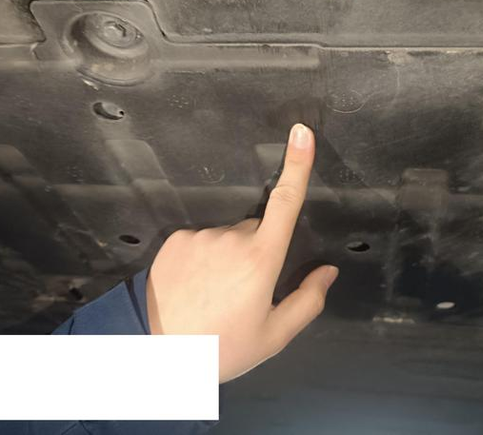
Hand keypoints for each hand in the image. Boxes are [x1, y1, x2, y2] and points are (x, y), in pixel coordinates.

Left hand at [146, 123, 338, 382]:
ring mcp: (201, 236)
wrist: (154, 351)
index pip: (286, 204)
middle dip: (257, 252)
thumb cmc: (220, 347)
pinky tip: (194, 287)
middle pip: (257, 231)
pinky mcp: (177, 239)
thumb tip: (328, 272)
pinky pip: (201, 241)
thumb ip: (307, 301)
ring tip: (214, 296)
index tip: (301, 132)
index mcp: (261, 259)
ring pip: (227, 238)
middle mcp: (232, 238)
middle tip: (243, 294)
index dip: (297, 166)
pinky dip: (203, 259)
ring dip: (228, 258)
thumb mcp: (272, 336)